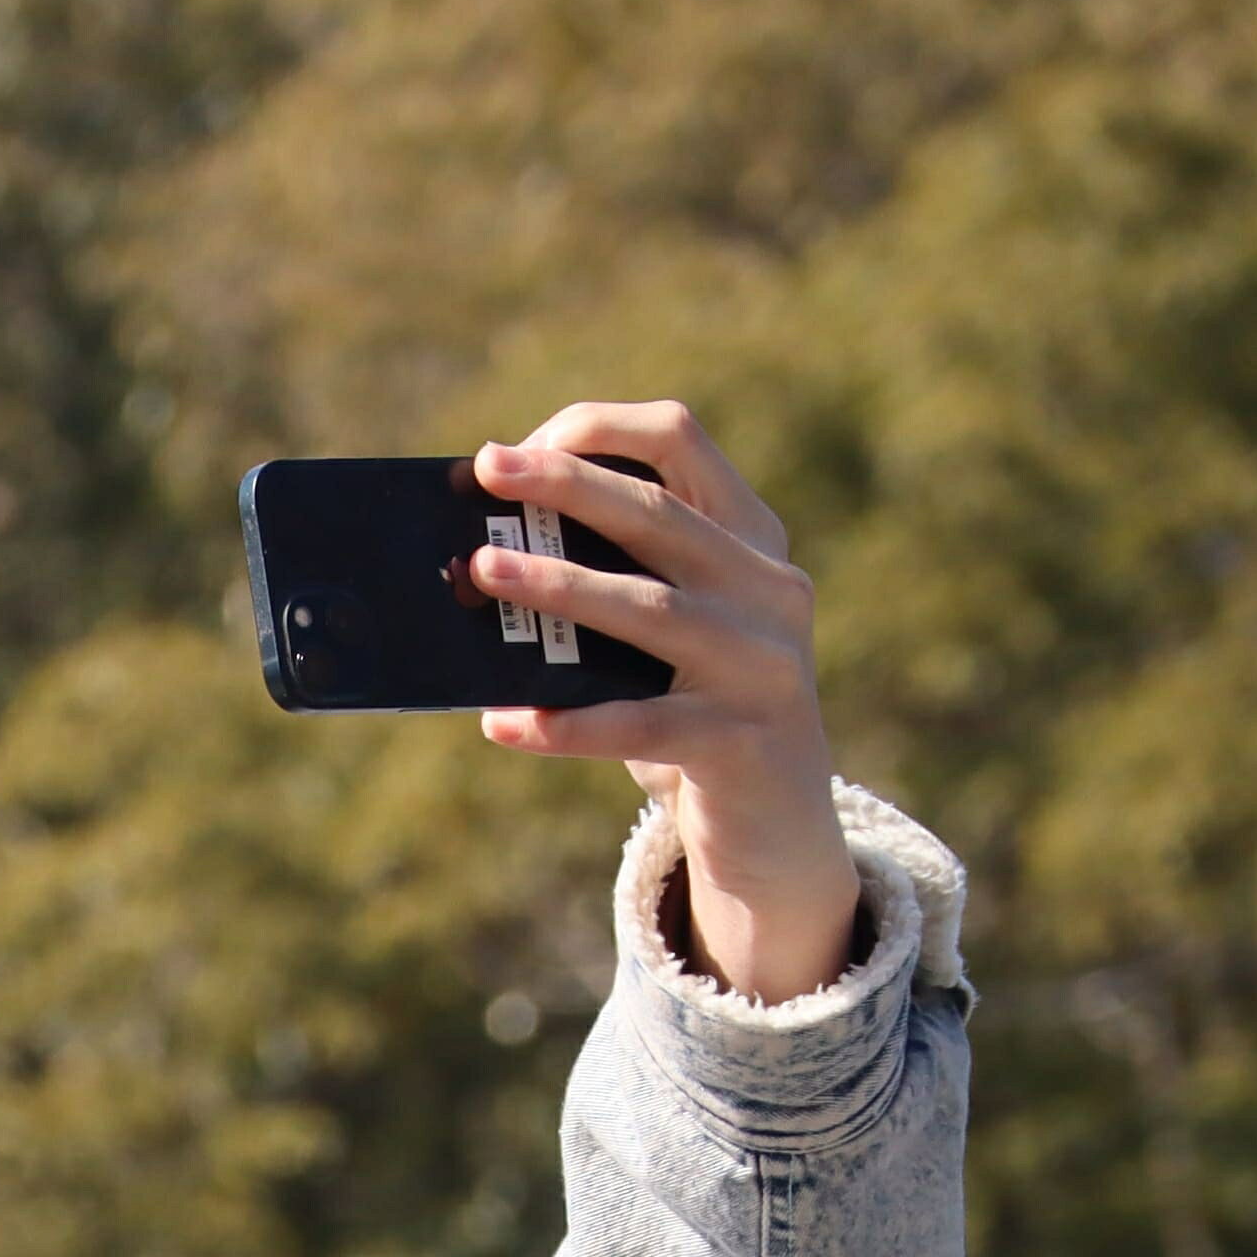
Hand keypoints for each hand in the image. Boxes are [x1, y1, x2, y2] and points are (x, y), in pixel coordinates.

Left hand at [462, 399, 856, 1002]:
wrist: (778, 825)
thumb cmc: (691, 711)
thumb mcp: (666, 636)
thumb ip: (609, 588)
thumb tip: (478, 564)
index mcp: (749, 539)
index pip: (681, 440)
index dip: (598, 432)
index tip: (520, 450)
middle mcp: (769, 587)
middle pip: (658, 513)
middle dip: (567, 485)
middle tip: (487, 469)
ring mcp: (764, 664)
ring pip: (652, 609)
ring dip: (559, 586)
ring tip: (479, 572)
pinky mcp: (743, 741)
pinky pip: (641, 726)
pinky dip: (567, 724)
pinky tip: (505, 722)